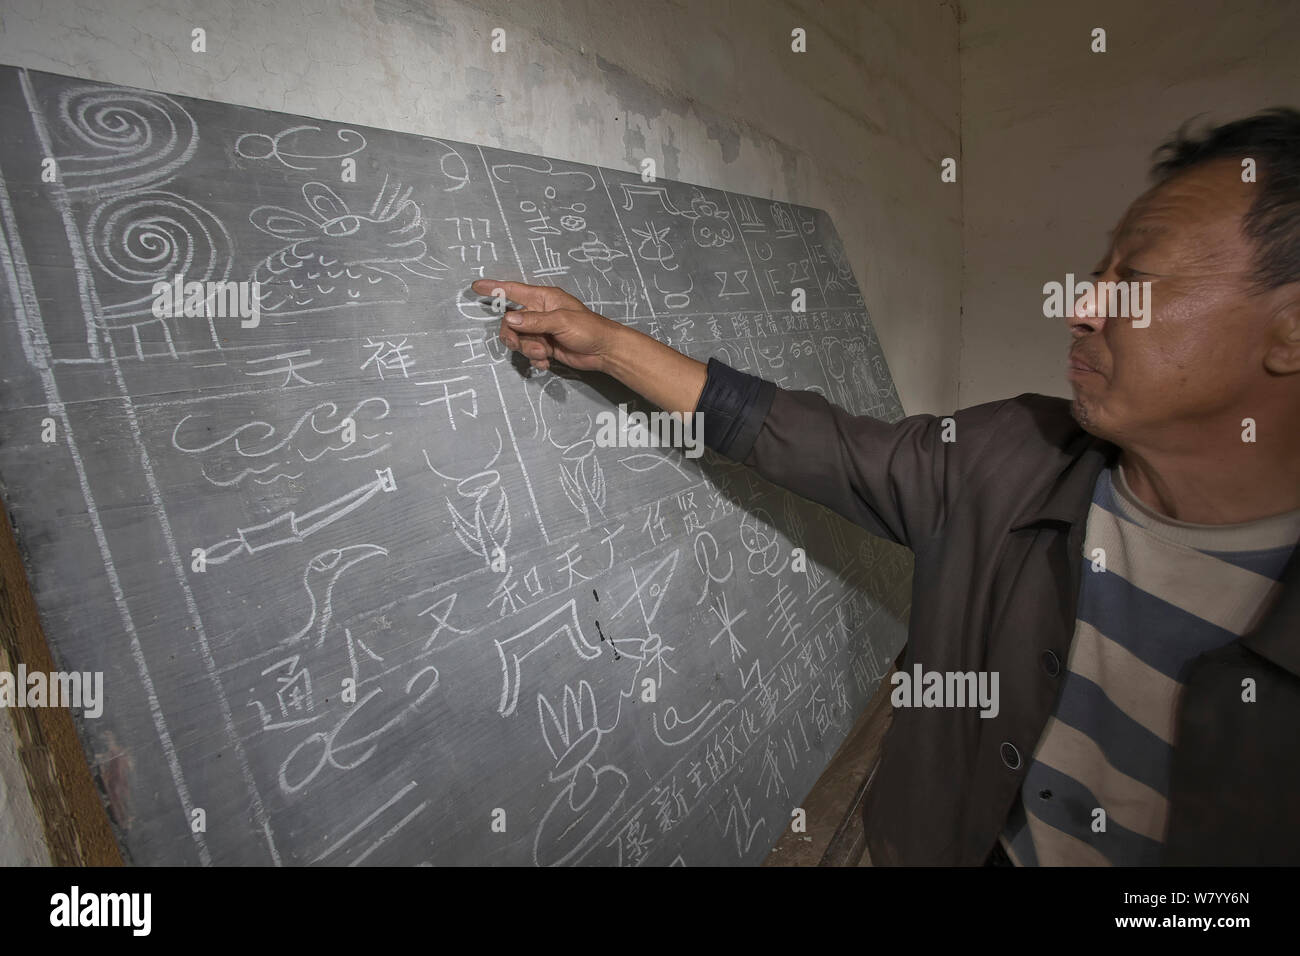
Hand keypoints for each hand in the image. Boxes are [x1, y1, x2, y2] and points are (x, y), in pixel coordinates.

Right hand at [470, 279, 622, 372]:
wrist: (603, 351)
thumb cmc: (588, 328)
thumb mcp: (560, 321)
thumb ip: (534, 321)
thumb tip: (509, 318)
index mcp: (543, 298)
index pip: (513, 290)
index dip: (494, 288)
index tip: (476, 286)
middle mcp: (539, 313)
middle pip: (510, 322)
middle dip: (514, 336)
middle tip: (521, 345)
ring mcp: (541, 331)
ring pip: (519, 340)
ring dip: (528, 349)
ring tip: (544, 353)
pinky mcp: (544, 346)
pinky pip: (528, 352)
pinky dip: (535, 359)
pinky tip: (546, 362)